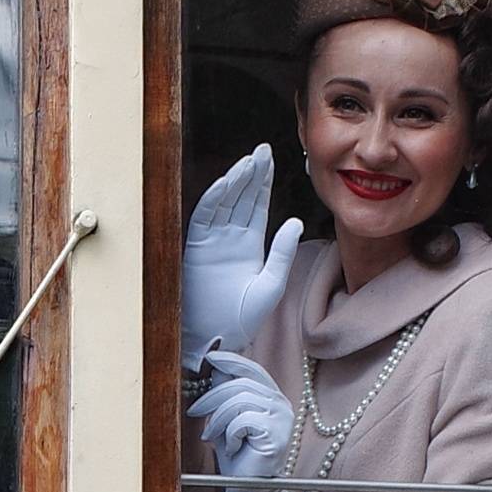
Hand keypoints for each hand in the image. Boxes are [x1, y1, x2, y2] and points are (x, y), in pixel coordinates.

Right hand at [182, 144, 302, 369]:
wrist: (215, 341)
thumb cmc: (242, 318)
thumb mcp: (271, 284)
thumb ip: (283, 252)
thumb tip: (294, 220)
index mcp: (248, 244)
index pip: (256, 204)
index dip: (262, 181)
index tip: (271, 158)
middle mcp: (229, 238)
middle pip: (240, 197)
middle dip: (251, 173)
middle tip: (262, 150)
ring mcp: (211, 241)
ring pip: (224, 202)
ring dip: (235, 181)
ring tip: (249, 161)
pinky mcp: (196, 247)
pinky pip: (204, 217)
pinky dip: (213, 199)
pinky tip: (226, 183)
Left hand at [188, 350, 296, 491]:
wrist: (249, 491)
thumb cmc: (237, 456)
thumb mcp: (227, 419)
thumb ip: (226, 394)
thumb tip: (216, 368)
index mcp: (272, 397)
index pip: (252, 369)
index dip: (230, 361)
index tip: (211, 358)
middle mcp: (281, 404)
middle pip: (241, 383)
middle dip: (212, 396)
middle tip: (195, 412)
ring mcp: (282, 418)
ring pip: (240, 400)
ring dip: (219, 419)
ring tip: (212, 436)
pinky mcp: (277, 434)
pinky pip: (244, 420)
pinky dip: (230, 434)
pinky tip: (231, 448)